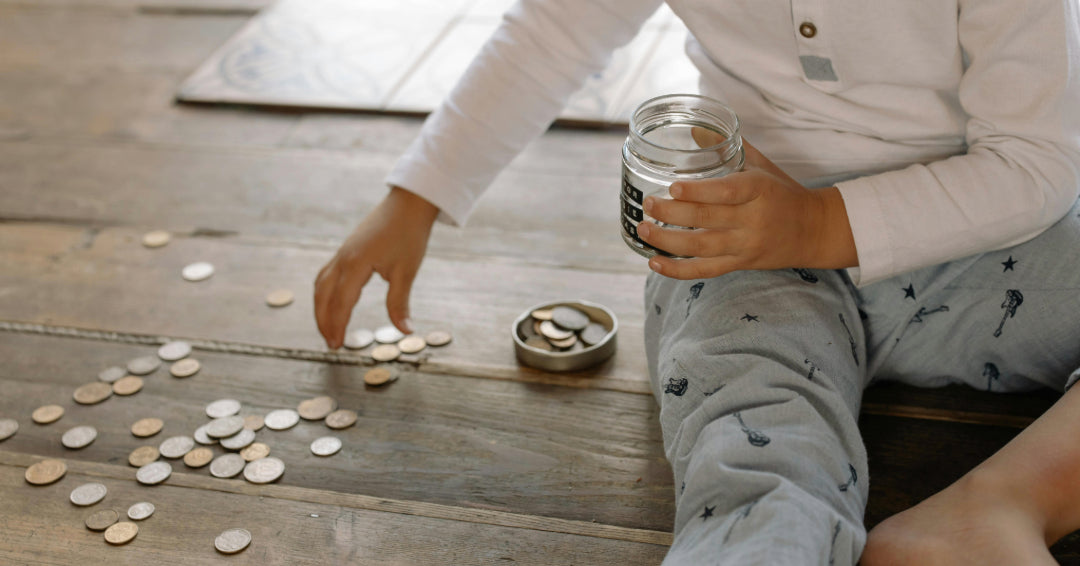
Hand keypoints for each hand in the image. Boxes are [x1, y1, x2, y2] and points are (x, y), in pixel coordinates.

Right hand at [314, 187, 438, 347]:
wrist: (408, 204)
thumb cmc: (409, 235)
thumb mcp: (406, 271)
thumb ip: (399, 303)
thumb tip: (405, 330)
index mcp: (356, 264)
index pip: (341, 303)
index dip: (338, 326)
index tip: (338, 346)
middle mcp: (343, 258)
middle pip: (323, 296)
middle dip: (324, 321)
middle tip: (331, 344)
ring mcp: (342, 252)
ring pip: (321, 285)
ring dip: (321, 308)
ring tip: (328, 329)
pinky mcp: (346, 249)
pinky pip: (326, 274)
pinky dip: (324, 293)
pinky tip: (330, 302)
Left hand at [637, 137, 856, 279]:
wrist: (814, 230)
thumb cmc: (782, 193)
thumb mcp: (761, 166)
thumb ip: (728, 148)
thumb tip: (694, 129)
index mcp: (759, 190)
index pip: (726, 191)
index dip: (698, 192)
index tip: (673, 187)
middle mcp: (752, 220)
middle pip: (707, 219)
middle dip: (672, 213)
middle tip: (648, 205)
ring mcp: (746, 245)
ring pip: (702, 247)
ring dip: (668, 241)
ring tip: (644, 230)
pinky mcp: (741, 264)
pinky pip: (706, 271)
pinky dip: (678, 270)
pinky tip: (655, 263)